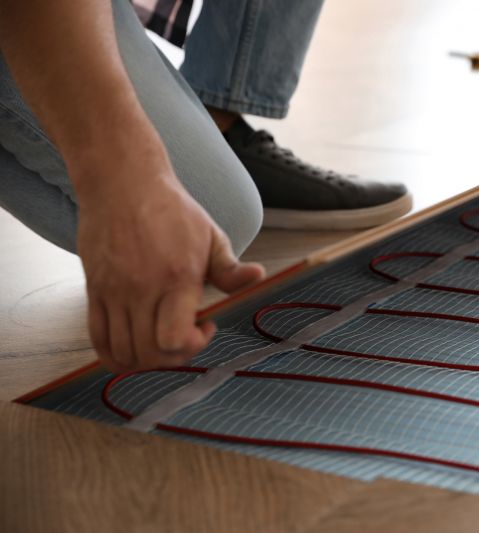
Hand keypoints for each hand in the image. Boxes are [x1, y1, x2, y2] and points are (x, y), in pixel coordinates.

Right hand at [75, 147, 264, 372]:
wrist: (123, 183)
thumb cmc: (172, 211)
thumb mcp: (211, 236)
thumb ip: (231, 269)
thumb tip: (259, 276)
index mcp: (177, 277)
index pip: (174, 339)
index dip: (193, 346)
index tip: (206, 326)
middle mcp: (141, 289)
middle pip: (150, 353)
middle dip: (174, 357)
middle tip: (186, 336)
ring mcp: (113, 292)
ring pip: (123, 352)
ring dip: (146, 360)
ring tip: (162, 340)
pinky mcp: (94, 291)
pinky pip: (97, 339)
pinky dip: (115, 355)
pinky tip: (135, 345)